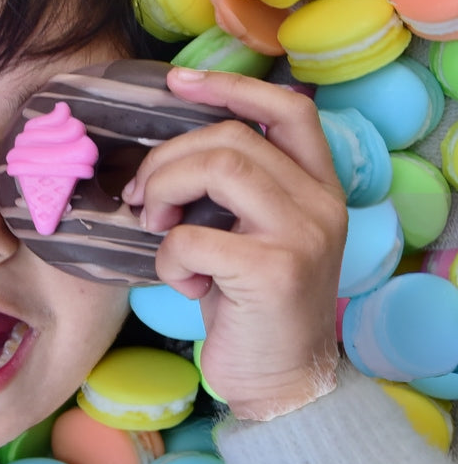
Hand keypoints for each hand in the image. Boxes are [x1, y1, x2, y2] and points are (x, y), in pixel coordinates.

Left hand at [122, 67, 347, 420]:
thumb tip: (160, 148)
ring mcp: (304, 236)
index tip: (176, 81)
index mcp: (317, 186)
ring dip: (165, 189)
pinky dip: (167, 255)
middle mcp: (321, 203)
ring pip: (219, 166)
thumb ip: (231, 185)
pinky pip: (194, 236)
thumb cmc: (250, 299)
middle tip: (142, 195)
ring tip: (155, 224)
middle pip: (231, 137)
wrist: (282, 381)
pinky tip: (180, 281)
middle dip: (168, 158)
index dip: (231, 85)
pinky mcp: (275, 273)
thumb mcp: (249, 230)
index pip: (288, 110)